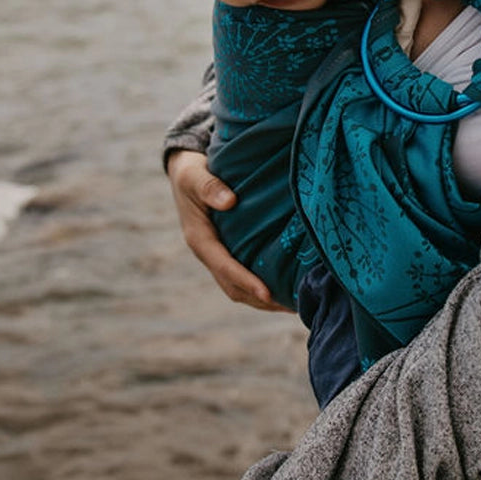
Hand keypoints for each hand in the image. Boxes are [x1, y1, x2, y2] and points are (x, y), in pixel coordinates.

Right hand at [166, 150, 288, 311]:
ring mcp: (217, 255)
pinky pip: (243, 275)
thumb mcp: (194, 175)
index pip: (225, 267)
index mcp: (199, 239)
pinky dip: (262, 286)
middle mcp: (207, 253)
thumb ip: (210, 187)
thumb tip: (230, 201)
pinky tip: (285, 286)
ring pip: (238, 287)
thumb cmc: (192, 173)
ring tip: (294, 304)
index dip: (246, 281)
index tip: (269, 293)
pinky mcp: (227, 251)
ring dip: (263, 299)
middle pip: (233, 287)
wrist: (186, 173)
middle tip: (292, 306)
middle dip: (261, 300)